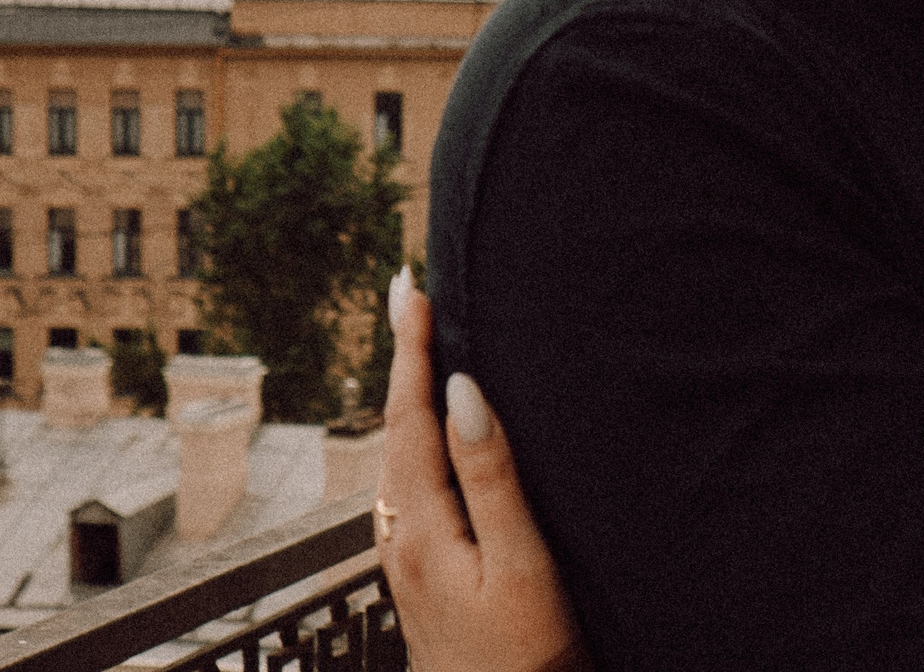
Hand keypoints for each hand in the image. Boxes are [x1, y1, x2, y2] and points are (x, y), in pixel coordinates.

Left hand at [377, 269, 590, 671]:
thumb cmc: (526, 657)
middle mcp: (401, 539)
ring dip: (410, 398)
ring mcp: (406, 561)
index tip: (410, 288)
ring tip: (419, 347)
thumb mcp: (522, 564)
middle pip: (397, 429)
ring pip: (400, 458)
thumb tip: (465, 391)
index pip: (411, 414)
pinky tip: (435, 438)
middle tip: (409, 295)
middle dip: (404, 358)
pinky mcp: (421, 577)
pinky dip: (419, 440)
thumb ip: (492, 477)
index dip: (411, 348)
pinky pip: (412, 487)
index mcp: (423, 527)